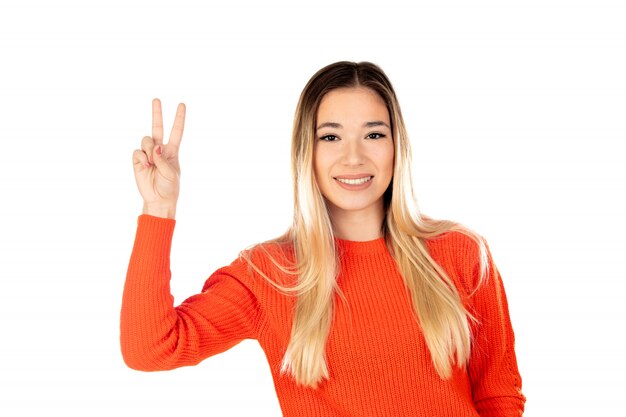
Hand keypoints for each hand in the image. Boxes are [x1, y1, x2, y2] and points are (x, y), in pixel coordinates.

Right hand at [132, 98, 185, 215]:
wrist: (158, 199)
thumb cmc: (169, 187)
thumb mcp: (171, 173)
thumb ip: (163, 159)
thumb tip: (156, 147)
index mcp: (172, 151)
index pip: (176, 131)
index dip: (179, 118)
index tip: (181, 105)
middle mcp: (159, 150)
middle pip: (157, 127)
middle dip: (157, 113)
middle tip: (156, 99)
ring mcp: (148, 154)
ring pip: (146, 140)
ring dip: (149, 149)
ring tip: (152, 164)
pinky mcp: (138, 160)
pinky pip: (137, 151)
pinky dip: (142, 158)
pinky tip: (146, 167)